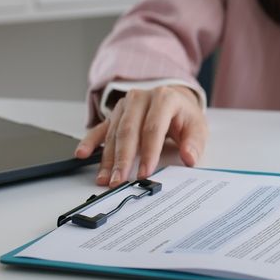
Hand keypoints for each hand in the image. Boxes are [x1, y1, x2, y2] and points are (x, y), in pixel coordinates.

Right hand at [74, 85, 207, 186]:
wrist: (175, 100)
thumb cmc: (184, 116)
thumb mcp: (197, 127)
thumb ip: (194, 144)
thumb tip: (189, 158)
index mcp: (164, 98)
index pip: (153, 128)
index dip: (149, 152)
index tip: (145, 173)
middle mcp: (141, 98)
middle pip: (129, 131)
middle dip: (123, 159)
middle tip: (119, 181)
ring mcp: (125, 105)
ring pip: (113, 133)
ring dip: (108, 158)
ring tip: (105, 179)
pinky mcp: (114, 114)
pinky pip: (99, 128)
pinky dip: (90, 142)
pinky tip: (82, 154)